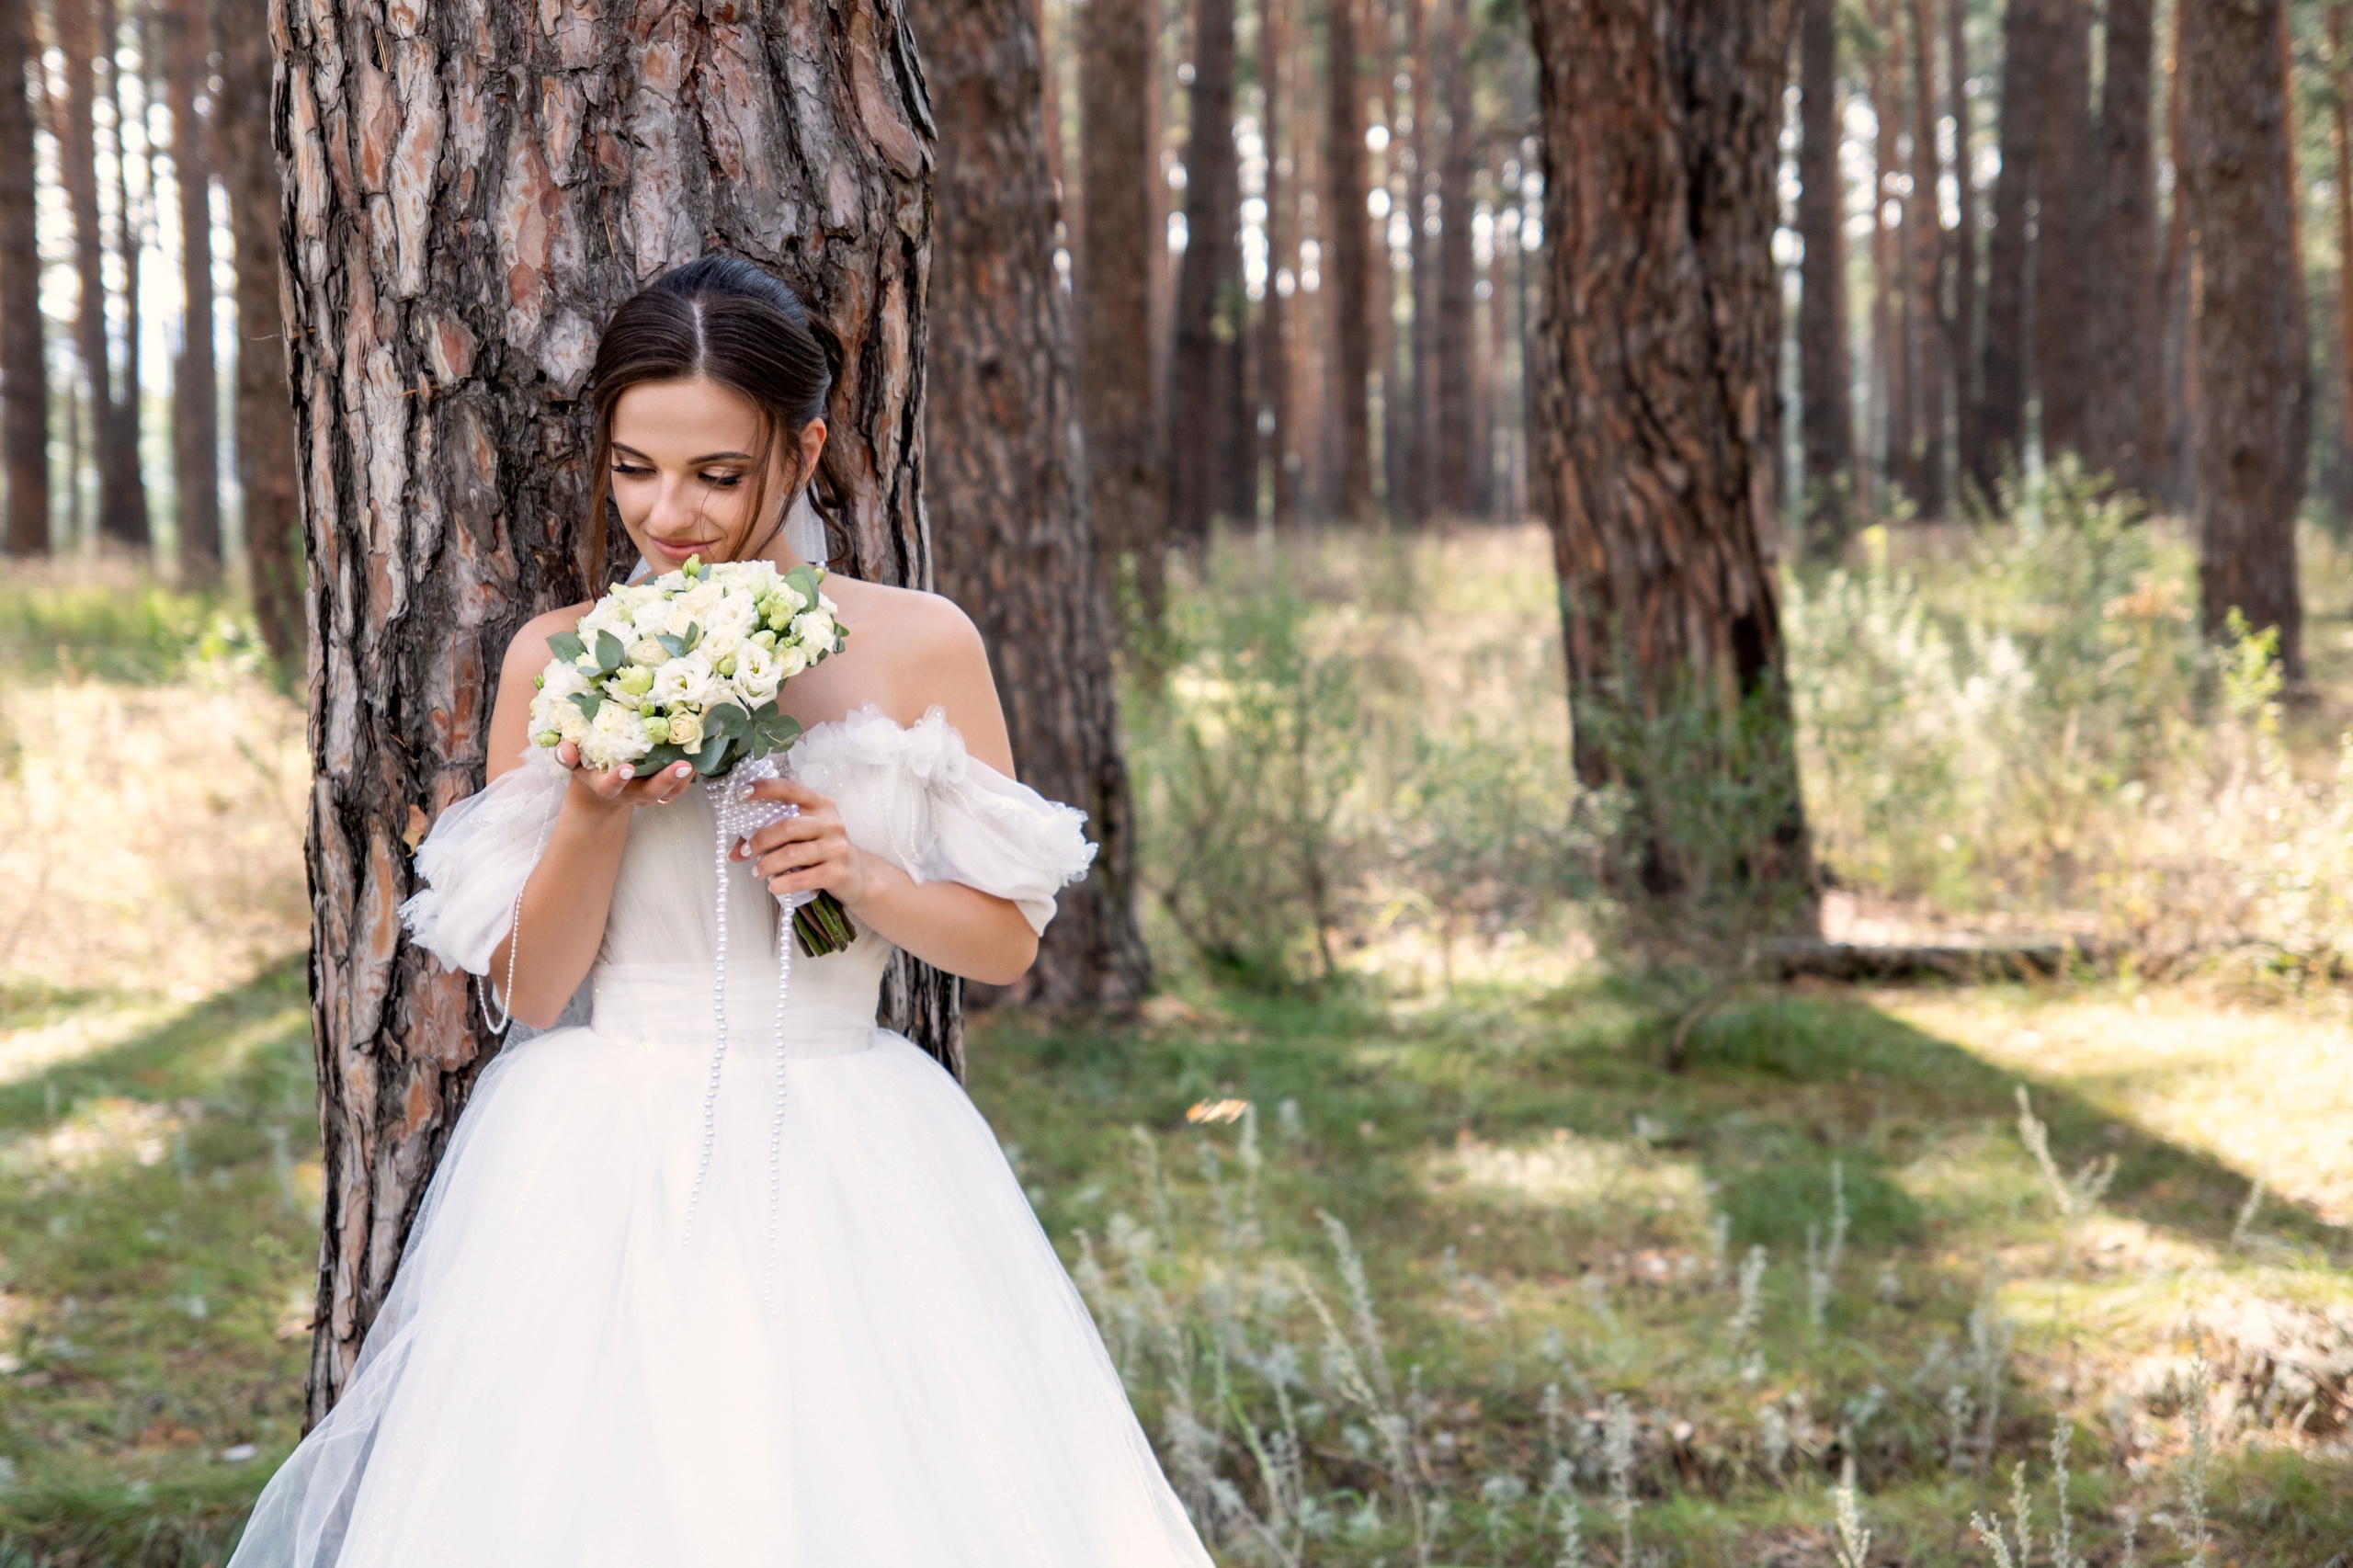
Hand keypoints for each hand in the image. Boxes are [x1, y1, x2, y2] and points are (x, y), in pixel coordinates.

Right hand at [555, 740, 696, 813]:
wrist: (602, 784)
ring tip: (697, 762)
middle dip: (665, 781)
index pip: (609, 786)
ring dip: (684, 780)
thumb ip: (568, 755)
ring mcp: (648, 794)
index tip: (627, 769)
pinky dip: (690, 777)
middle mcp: (630, 794)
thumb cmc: (588, 765)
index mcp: (605, 786)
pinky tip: (701, 758)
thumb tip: (565, 748)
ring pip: (668, 794)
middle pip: (649, 793)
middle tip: (681, 765)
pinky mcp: (662, 791)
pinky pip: (679, 789)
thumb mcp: (574, 760)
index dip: (617, 780)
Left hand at [728, 778, 875, 904]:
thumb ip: (770, 837)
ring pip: (792, 853)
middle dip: (759, 840)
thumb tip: (734, 853)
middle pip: (786, 826)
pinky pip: (803, 877)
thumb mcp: (802, 836)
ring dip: (767, 864)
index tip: (742, 793)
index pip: (790, 789)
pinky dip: (783, 883)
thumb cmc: (822, 850)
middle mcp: (830, 822)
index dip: (765, 788)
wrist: (858, 875)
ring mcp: (836, 847)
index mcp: (819, 804)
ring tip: (757, 871)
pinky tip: (774, 885)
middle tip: (745, 853)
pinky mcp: (837, 871)